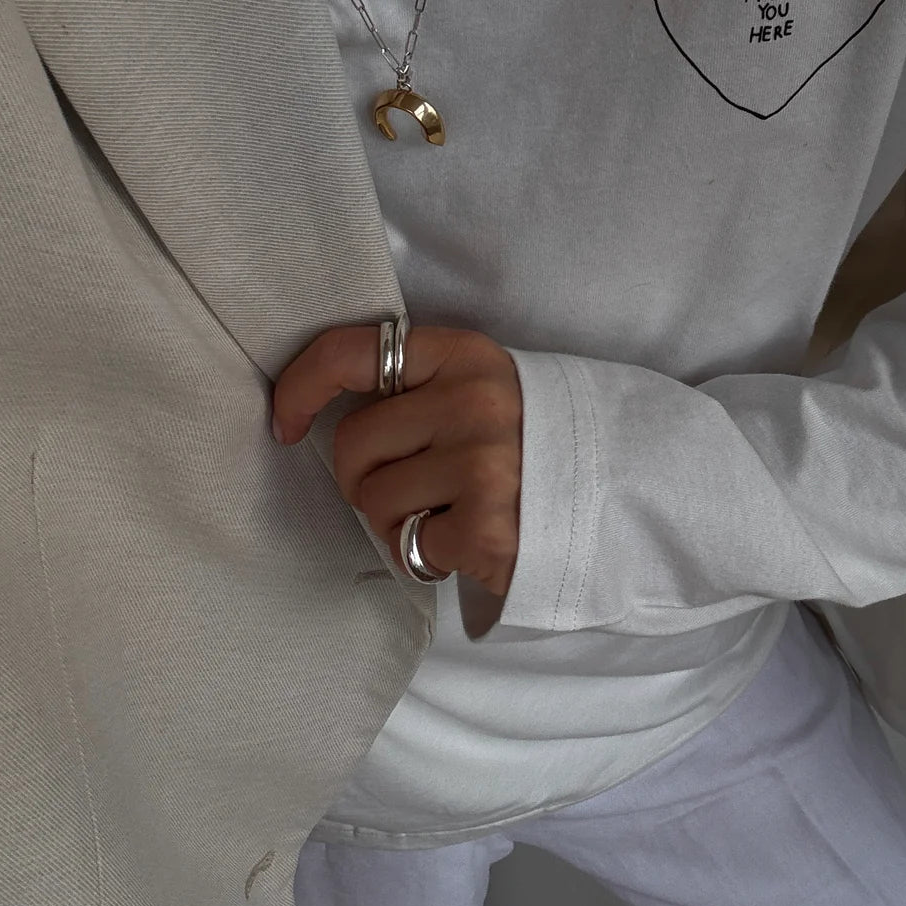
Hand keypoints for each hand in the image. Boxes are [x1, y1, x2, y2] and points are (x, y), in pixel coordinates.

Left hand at [272, 324, 521, 597]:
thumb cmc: (531, 444)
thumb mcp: (482, 388)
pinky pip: (407, 545)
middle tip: (408, 489)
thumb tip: (322, 405)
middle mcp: (473, 400)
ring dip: (395, 520)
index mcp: (464, 355)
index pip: (350, 351)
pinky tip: (465, 540)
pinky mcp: (487, 525)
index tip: (284, 422)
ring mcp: (482, 462)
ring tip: (444, 514)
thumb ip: (419, 385)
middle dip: (362, 476)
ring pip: (372, 499)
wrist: (620, 497)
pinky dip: (425, 554)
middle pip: (352, 442)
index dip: (300, 387)